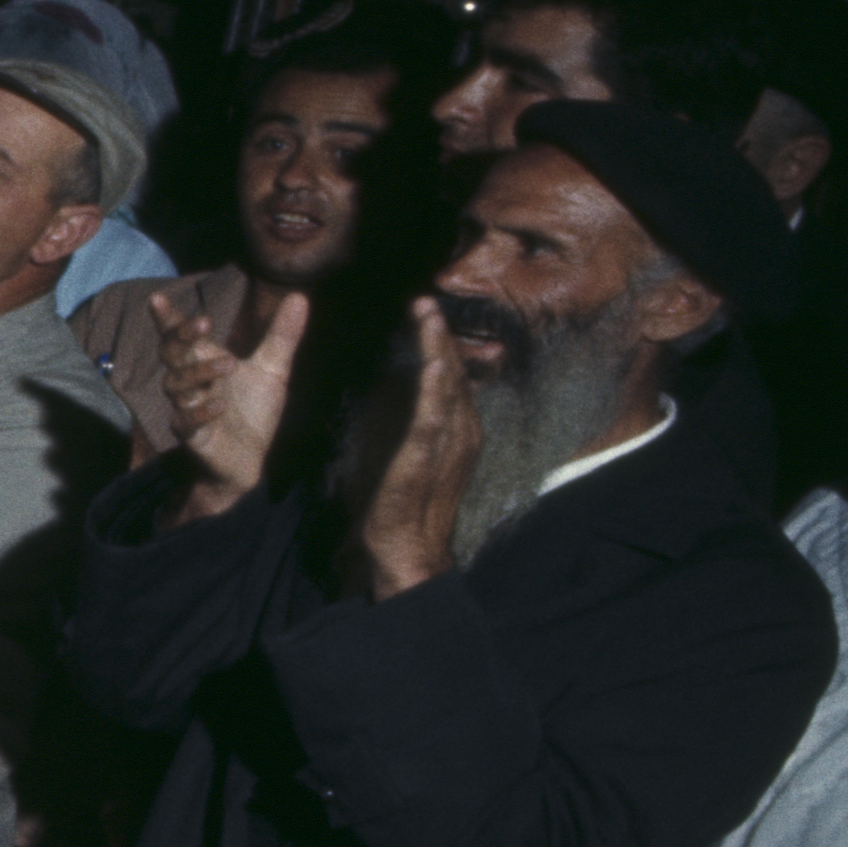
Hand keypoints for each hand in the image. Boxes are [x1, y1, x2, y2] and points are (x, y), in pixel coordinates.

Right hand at [161, 284, 306, 513]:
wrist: (249, 459)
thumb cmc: (253, 411)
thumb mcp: (274, 369)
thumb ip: (282, 335)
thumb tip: (300, 296)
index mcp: (204, 363)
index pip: (180, 336)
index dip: (168, 318)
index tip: (157, 297)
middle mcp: (191, 383)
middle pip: (171, 354)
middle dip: (181, 336)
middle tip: (204, 322)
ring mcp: (188, 409)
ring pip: (176, 385)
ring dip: (199, 373)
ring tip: (230, 364)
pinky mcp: (194, 437)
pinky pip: (186, 422)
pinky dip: (200, 412)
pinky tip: (220, 405)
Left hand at [355, 299, 474, 596]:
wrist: (401, 546)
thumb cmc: (394, 499)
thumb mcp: (395, 444)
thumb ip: (397, 414)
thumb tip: (389, 381)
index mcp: (450, 427)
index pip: (446, 376)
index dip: (436, 342)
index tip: (423, 310)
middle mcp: (458, 430)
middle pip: (451, 373)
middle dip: (438, 335)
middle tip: (426, 300)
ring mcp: (448, 444)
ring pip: (447, 386)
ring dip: (438, 348)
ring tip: (429, 314)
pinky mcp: (427, 458)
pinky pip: (434, 417)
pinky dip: (434, 388)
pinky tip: (431, 364)